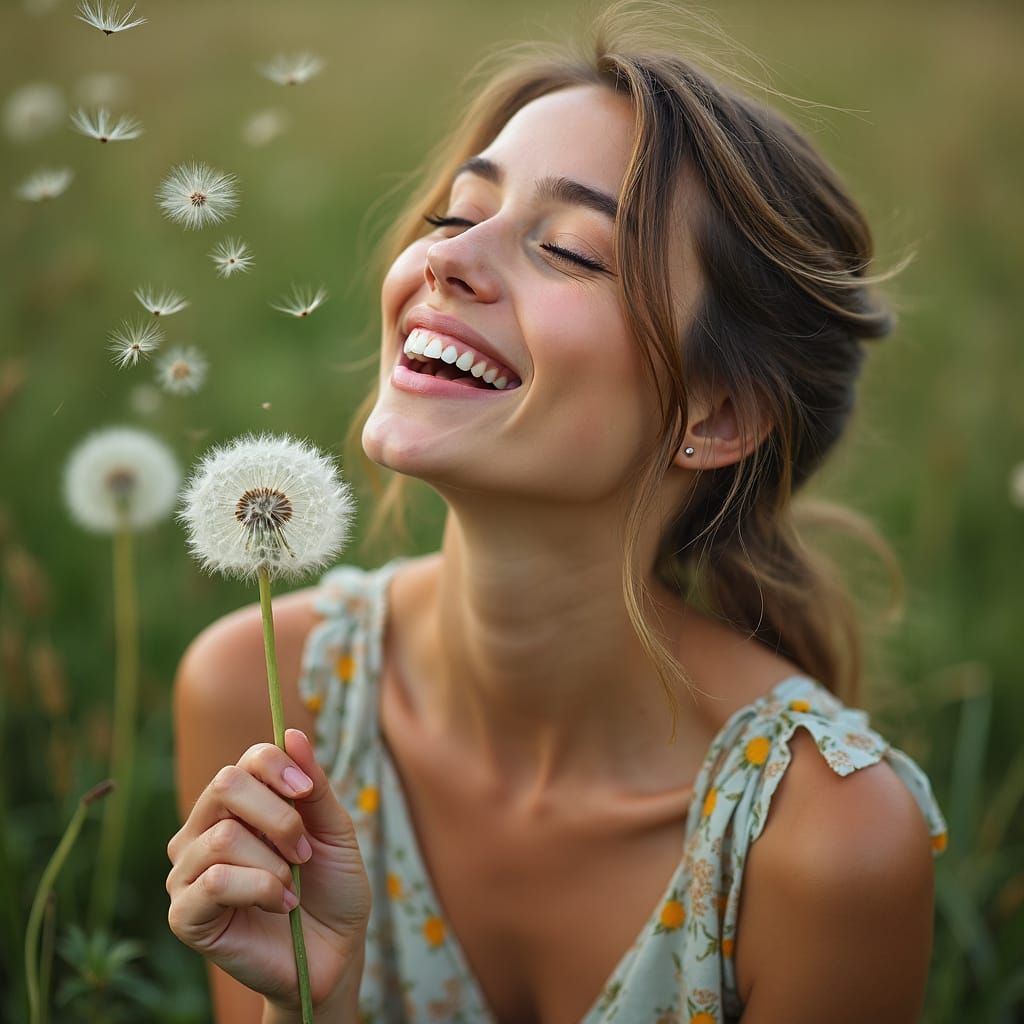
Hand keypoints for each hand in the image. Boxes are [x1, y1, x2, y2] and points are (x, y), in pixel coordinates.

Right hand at [167, 729, 371, 1009]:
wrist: (334, 953)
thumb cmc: (333, 888)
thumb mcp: (334, 829)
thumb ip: (313, 785)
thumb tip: (291, 733)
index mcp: (237, 806)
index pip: (245, 762)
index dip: (278, 767)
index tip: (307, 792)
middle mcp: (203, 831)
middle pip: (226, 785)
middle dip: (279, 816)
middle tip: (304, 852)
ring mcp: (187, 872)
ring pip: (223, 837)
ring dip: (274, 862)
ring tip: (293, 887)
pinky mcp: (183, 914)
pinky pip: (213, 882)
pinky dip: (260, 889)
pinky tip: (281, 905)